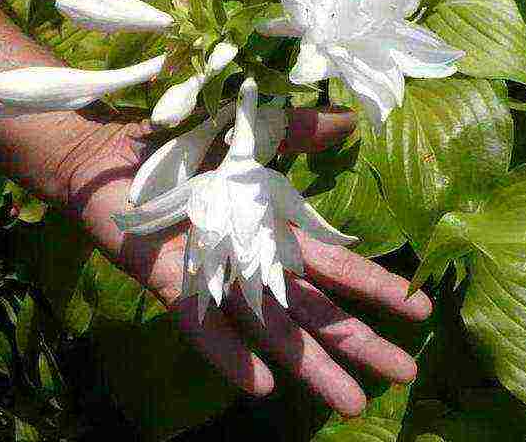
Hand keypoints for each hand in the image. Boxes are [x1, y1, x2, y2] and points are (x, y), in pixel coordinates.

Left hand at [54, 105, 432, 416]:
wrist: (106, 155)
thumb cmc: (175, 149)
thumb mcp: (246, 136)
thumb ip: (296, 133)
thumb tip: (352, 123)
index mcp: (272, 231)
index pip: (334, 265)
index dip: (375, 286)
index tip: (419, 307)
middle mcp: (251, 263)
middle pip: (314, 309)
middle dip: (359, 341)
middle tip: (405, 372)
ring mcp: (214, 279)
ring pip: (270, 329)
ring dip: (310, 364)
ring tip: (350, 402)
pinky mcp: (172, 283)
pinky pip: (204, 323)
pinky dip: (229, 354)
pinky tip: (261, 387)